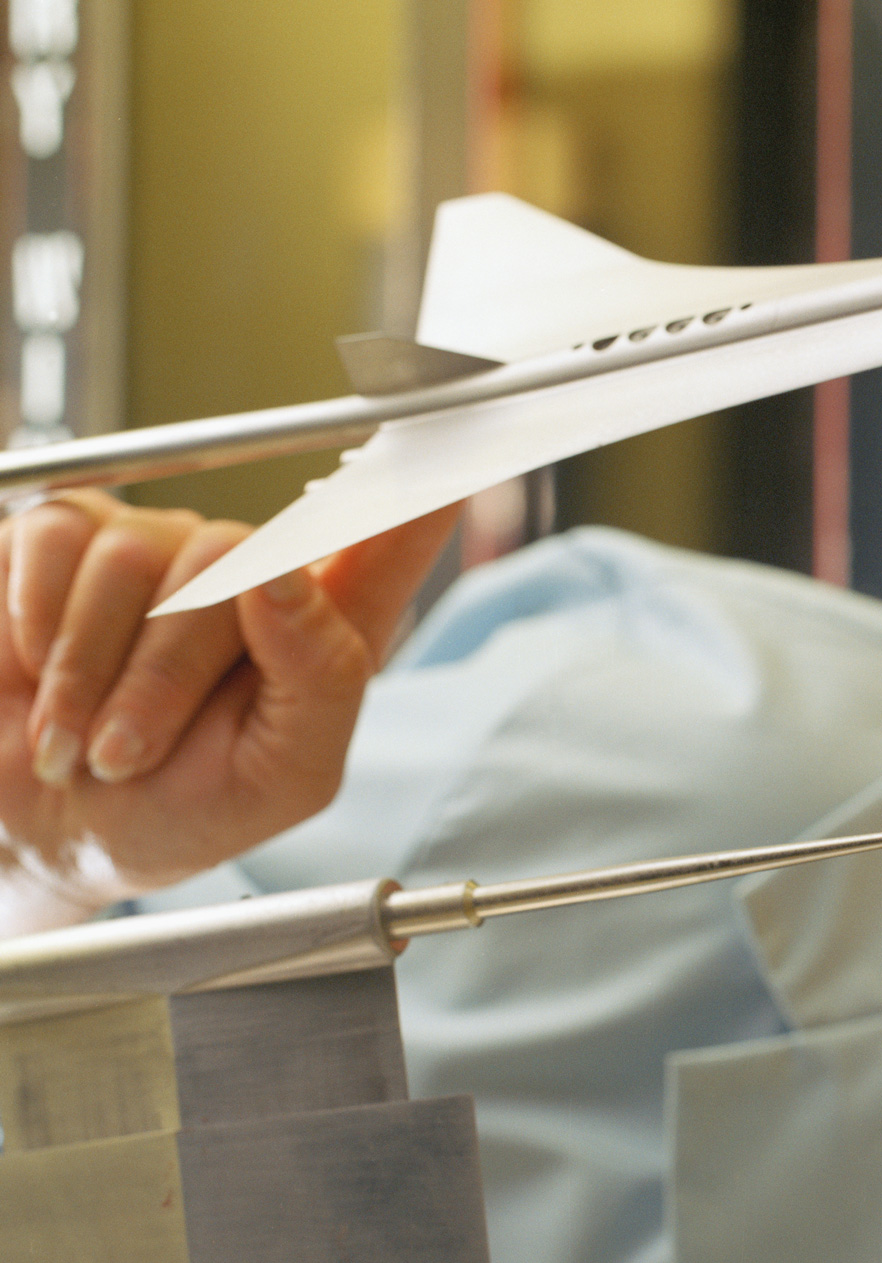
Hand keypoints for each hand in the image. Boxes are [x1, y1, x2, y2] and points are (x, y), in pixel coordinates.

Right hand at [0, 492, 460, 916]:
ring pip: (136, 558)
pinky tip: (34, 679)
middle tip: (130, 754)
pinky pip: (55, 543)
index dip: (421, 481)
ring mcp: (154, 542)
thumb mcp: (279, 780)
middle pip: (234, 563)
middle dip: (167, 680)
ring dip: (92, 673)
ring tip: (84, 738)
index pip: (392, 535)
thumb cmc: (179, 811)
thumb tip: (287, 575)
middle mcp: (246, 567)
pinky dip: (35, 631)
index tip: (458, 426)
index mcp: (323, 627)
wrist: (47, 835)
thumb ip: (319, 680)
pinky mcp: (64, 534)